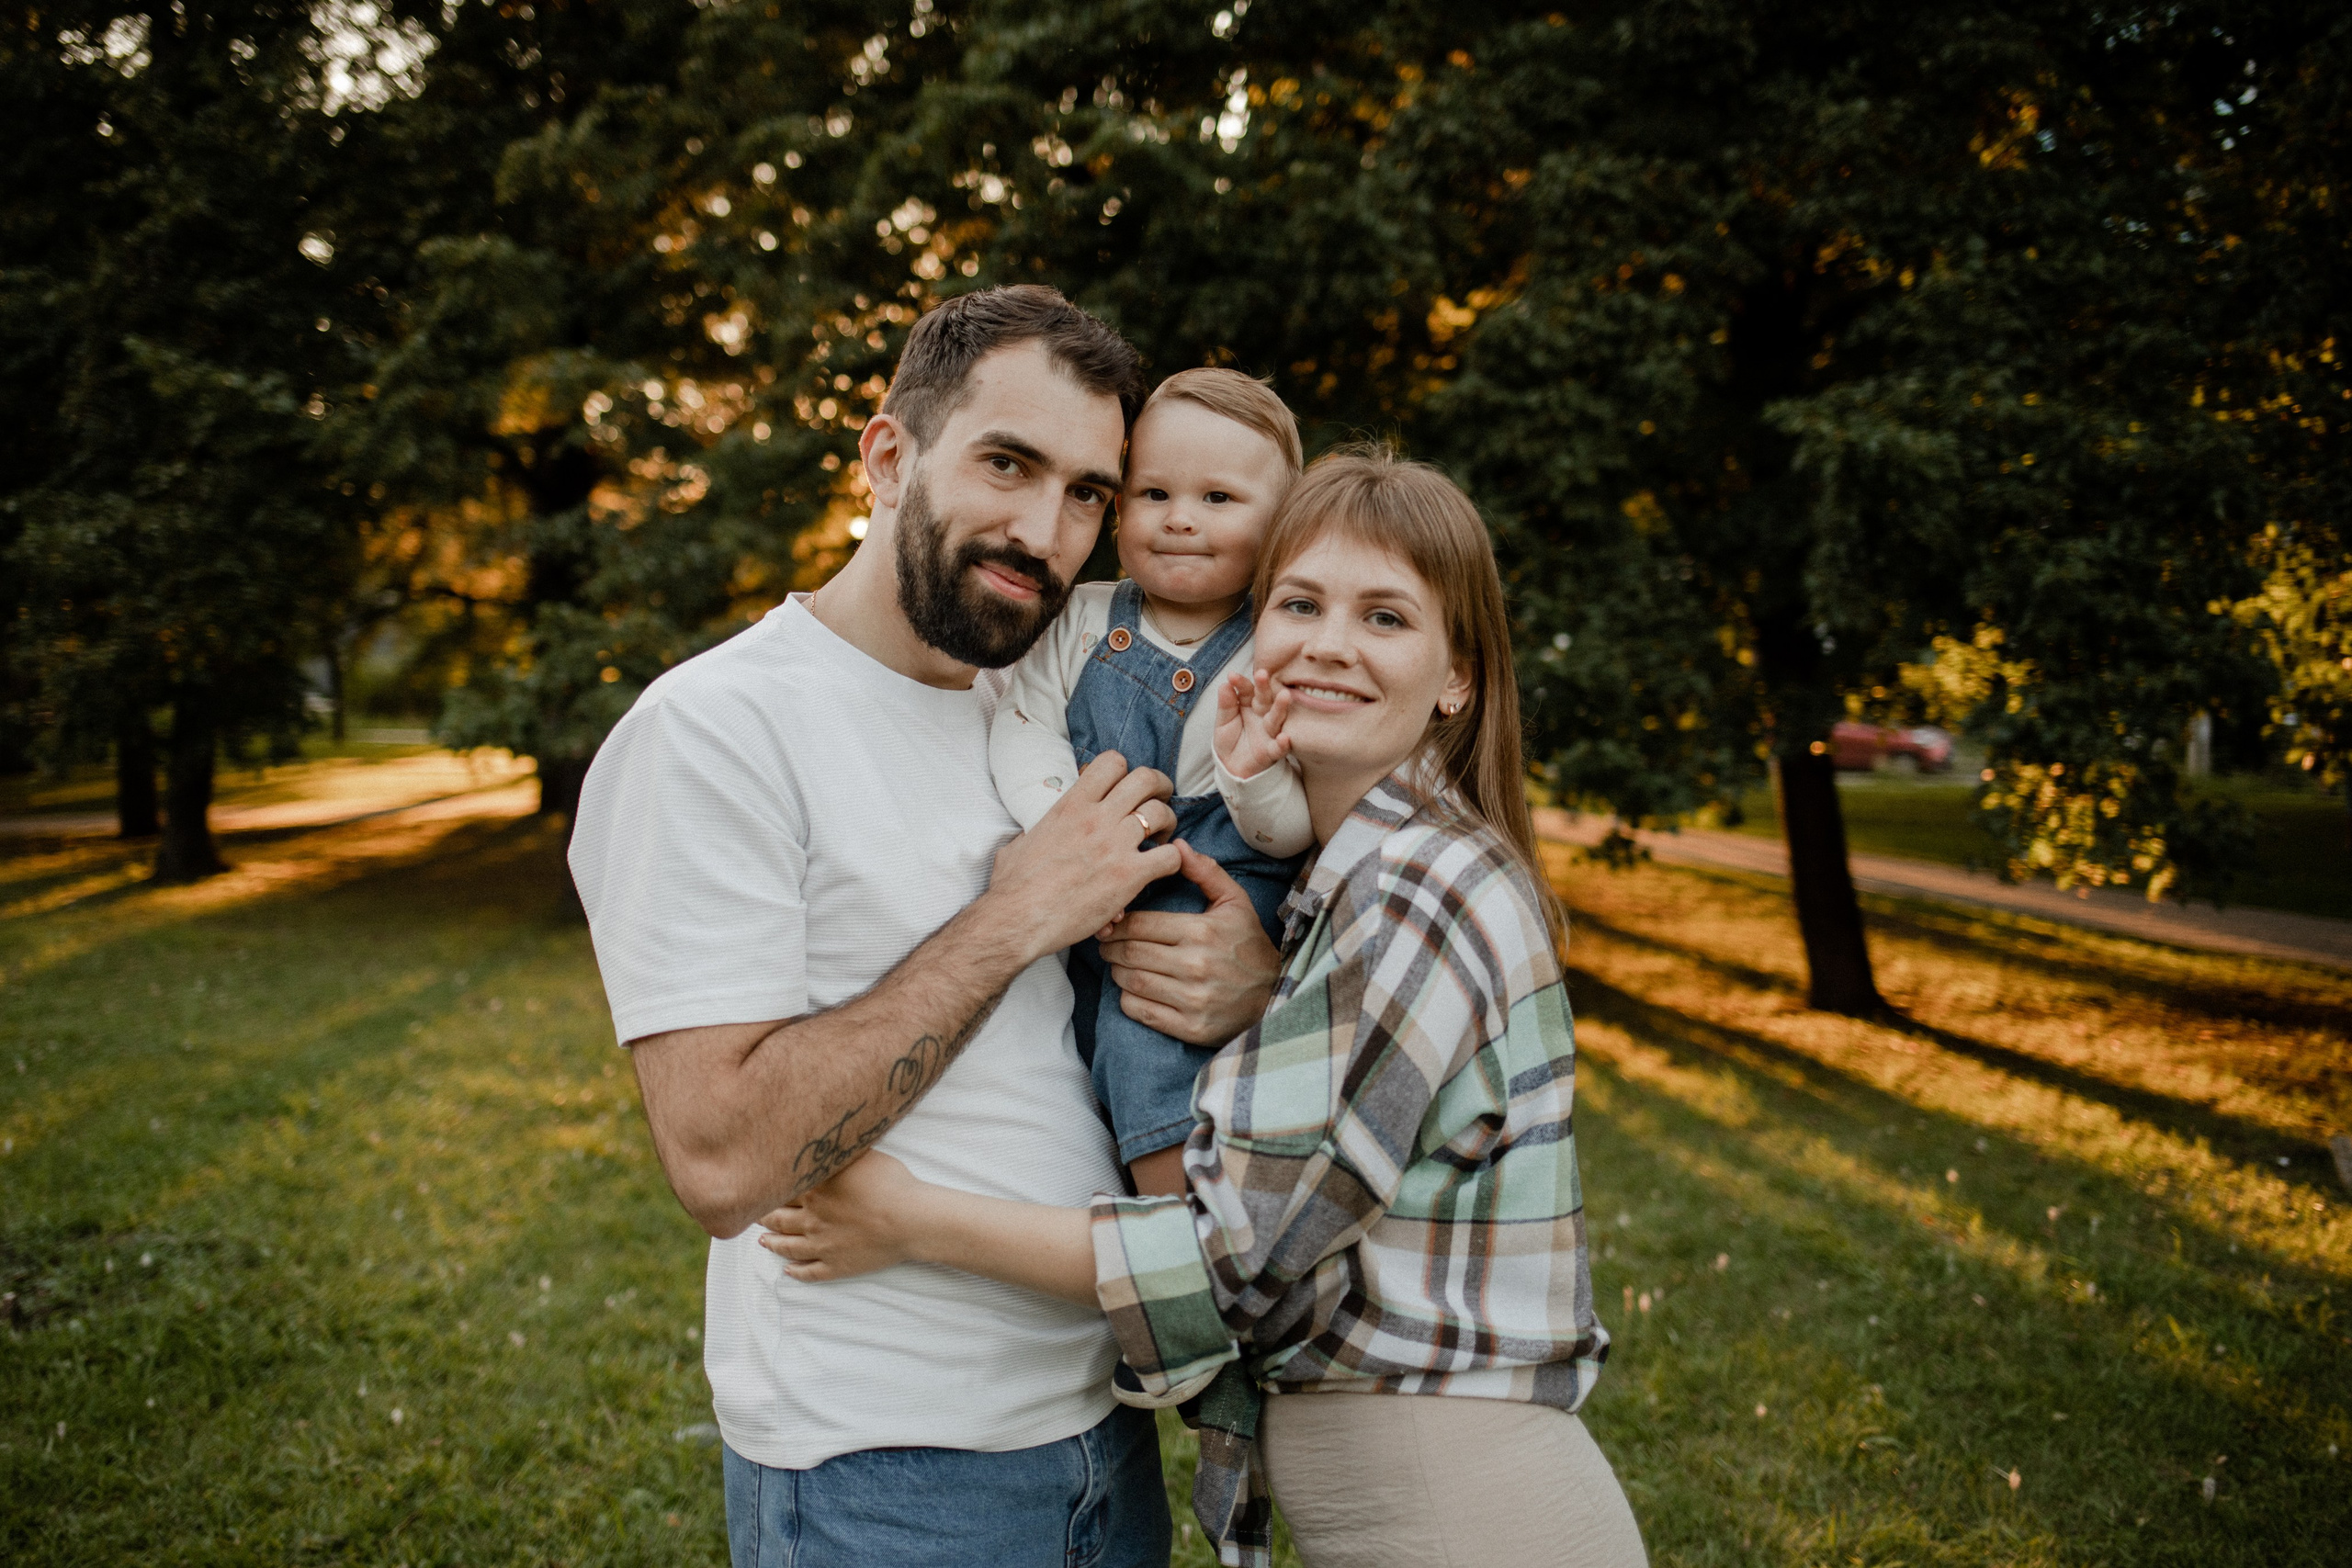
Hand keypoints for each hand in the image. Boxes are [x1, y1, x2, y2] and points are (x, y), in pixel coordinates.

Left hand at [757, 1151, 925, 1281]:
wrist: (910, 1220)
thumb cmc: (891, 1182)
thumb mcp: (862, 1156)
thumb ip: (838, 1152)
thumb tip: (824, 1141)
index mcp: (816, 1191)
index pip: (781, 1190)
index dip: (768, 1189)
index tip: (759, 1187)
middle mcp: (811, 1219)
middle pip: (778, 1219)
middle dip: (763, 1217)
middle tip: (753, 1214)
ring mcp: (822, 1246)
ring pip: (787, 1246)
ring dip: (772, 1244)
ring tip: (763, 1242)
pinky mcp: (836, 1266)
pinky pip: (810, 1271)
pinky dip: (796, 1272)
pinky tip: (788, 1271)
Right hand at [987, 751, 1180, 961]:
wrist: (1016, 919)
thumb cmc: (1013, 888)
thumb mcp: (1019, 844)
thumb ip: (1035, 833)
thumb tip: (1031, 836)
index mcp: (1070, 805)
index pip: (1111, 762)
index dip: (1126, 771)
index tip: (1126, 789)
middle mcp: (1096, 818)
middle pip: (1145, 779)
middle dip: (1159, 787)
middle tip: (1159, 802)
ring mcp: (1115, 844)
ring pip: (1161, 813)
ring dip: (1167, 824)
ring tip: (1160, 839)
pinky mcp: (1129, 875)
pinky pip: (1170, 856)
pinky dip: (1173, 860)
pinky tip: (1161, 869)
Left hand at [1097, 842, 1281, 1044]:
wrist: (1274, 995)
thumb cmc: (1249, 944)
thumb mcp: (1235, 902)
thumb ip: (1205, 872)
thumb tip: (1176, 846)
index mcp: (1202, 931)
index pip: (1139, 925)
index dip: (1117, 924)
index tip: (1112, 923)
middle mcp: (1196, 966)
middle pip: (1130, 953)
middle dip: (1110, 947)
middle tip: (1107, 943)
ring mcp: (1193, 999)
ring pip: (1131, 981)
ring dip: (1117, 972)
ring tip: (1119, 964)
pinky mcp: (1191, 1027)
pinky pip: (1141, 1011)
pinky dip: (1128, 999)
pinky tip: (1134, 989)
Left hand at [1214, 669, 1292, 780]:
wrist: (1232, 767)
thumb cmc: (1229, 740)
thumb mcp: (1223, 722)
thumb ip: (1225, 705)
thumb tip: (1224, 685)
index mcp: (1249, 705)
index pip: (1247, 691)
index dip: (1241, 684)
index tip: (1232, 677)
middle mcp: (1262, 715)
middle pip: (1265, 699)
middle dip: (1264, 687)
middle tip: (1262, 674)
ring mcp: (1269, 732)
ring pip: (1276, 718)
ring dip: (1280, 708)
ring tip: (1284, 696)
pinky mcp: (1272, 751)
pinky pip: (1279, 747)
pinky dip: (1283, 744)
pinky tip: (1284, 738)